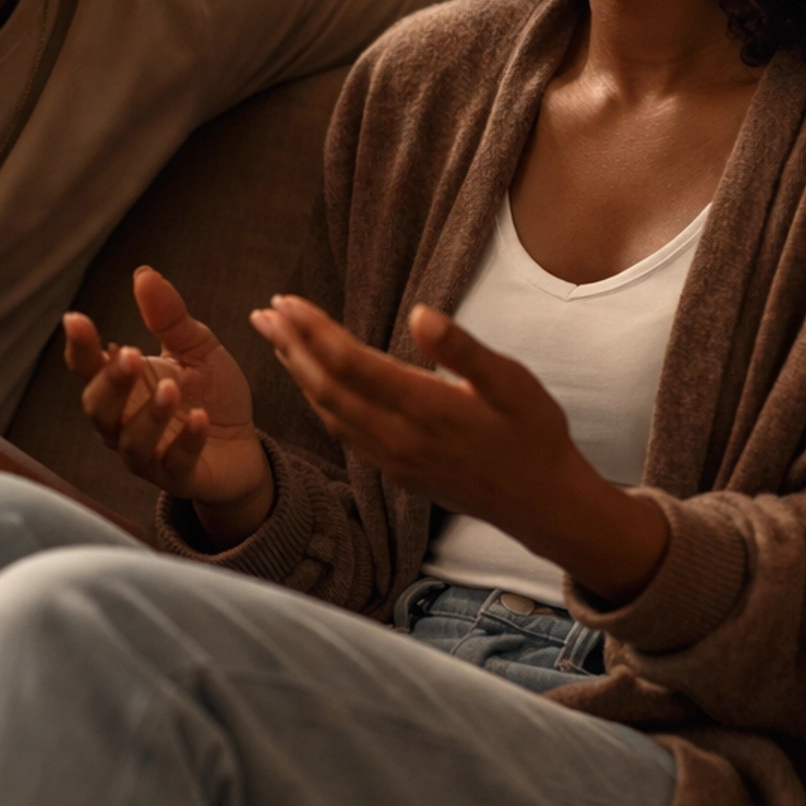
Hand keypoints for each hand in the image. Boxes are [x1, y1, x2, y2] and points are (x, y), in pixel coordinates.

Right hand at [64, 266, 273, 546]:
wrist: (244, 443)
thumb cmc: (210, 392)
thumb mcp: (196, 347)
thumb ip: (169, 317)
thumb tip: (144, 274)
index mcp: (123, 385)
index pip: (88, 366)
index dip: (79, 346)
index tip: (75, 319)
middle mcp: (124, 422)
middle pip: (97, 407)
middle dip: (111, 382)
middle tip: (131, 356)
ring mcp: (148, 454)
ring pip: (130, 442)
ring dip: (149, 415)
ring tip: (171, 389)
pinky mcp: (178, 477)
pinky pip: (174, 464)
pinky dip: (185, 442)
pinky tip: (200, 419)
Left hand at [251, 294, 666, 603]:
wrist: (542, 504)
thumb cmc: (533, 434)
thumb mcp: (512, 383)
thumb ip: (463, 349)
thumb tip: (420, 313)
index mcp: (426, 408)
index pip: (350, 363)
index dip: (313, 330)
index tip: (287, 301)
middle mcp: (399, 437)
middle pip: (327, 386)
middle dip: (291, 346)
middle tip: (263, 312)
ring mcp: (393, 459)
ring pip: (329, 411)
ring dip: (297, 372)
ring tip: (275, 339)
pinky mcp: (395, 471)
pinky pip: (343, 433)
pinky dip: (318, 403)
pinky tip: (311, 384)